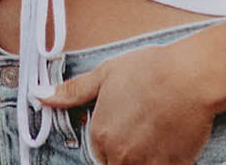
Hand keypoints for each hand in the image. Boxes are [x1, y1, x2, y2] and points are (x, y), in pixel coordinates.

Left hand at [42, 42, 216, 164]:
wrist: (188, 78)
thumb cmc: (147, 71)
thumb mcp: (105, 75)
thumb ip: (71, 92)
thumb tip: (38, 95)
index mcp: (100, 134)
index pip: (98, 153)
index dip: (112, 139)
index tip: (126, 125)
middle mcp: (119, 155)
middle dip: (126, 153)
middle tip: (142, 129)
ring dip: (143, 158)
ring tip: (155, 134)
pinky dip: (162, 162)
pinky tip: (169, 142)